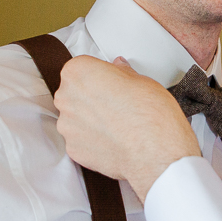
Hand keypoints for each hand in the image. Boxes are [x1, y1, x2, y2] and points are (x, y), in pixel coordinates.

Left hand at [54, 55, 199, 196]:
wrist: (155, 153)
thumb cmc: (150, 115)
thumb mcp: (141, 80)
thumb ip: (122, 73)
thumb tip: (120, 70)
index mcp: (79, 72)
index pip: (81, 68)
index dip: (99, 76)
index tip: (110, 83)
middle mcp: (66, 97)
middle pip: (74, 93)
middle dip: (92, 97)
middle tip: (116, 104)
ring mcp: (67, 126)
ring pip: (76, 118)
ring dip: (91, 120)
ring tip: (117, 125)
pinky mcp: (73, 149)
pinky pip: (80, 140)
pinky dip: (93, 140)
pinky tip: (113, 140)